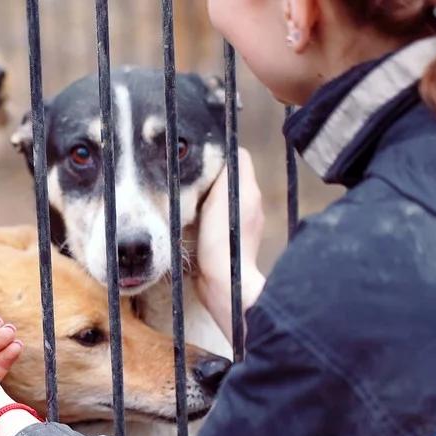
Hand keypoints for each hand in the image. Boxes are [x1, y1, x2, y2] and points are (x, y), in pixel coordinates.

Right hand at [196, 148, 267, 342]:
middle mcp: (250, 206)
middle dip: (209, 174)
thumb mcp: (224, 197)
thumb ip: (227, 173)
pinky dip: (204, 217)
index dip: (220, 152)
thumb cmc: (223, 240)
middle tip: (186, 174)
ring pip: (220, 199)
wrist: (224, 284)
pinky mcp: (228, 243)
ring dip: (204, 196)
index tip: (199, 155)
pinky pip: (216, 220)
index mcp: (250, 192)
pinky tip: (189, 221)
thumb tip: (226, 152)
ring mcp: (241, 226)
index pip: (238, 158)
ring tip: (185, 196)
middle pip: (228, 178)